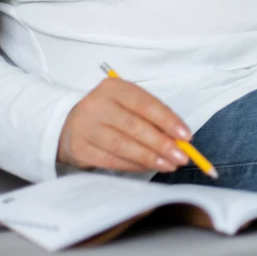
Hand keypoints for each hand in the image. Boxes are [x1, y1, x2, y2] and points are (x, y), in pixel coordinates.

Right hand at [57, 77, 192, 172]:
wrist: (70, 126)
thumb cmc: (110, 114)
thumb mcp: (128, 105)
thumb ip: (152, 118)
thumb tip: (179, 138)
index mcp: (113, 88)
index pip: (145, 104)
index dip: (168, 120)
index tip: (186, 136)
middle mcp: (96, 104)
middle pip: (134, 126)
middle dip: (162, 144)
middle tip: (182, 157)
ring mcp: (85, 127)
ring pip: (123, 145)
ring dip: (150, 158)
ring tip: (169, 165)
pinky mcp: (80, 149)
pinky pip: (111, 161)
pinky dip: (134, 166)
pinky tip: (149, 168)